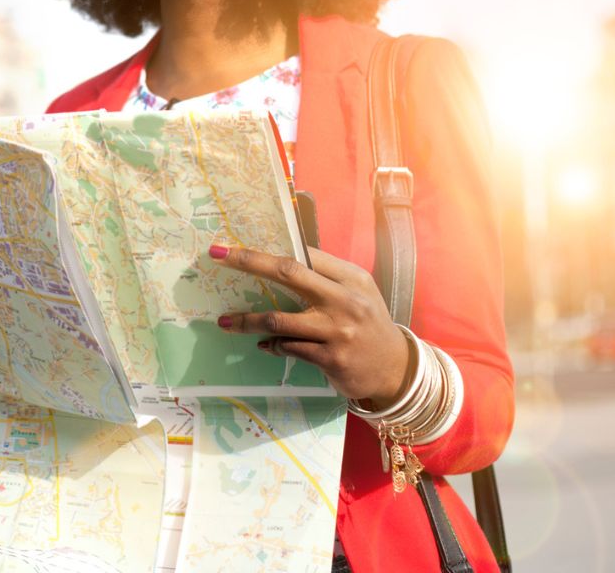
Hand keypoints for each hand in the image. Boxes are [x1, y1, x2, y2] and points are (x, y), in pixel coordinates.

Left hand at [210, 245, 412, 405]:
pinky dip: (272, 345)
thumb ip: (325, 277)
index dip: (270, 248)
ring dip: (247, 320)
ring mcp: (337, 330)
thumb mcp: (356, 292)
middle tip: (218, 256)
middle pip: (288, 273)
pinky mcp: (330, 358)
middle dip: (249, 262)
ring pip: (279, 319)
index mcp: (350, 277)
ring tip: (225, 322)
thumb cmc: (368, 323)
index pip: (304, 254)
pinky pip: (288, 348)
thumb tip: (279, 262)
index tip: (238, 245)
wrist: (396, 369)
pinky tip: (263, 345)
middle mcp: (345, 300)